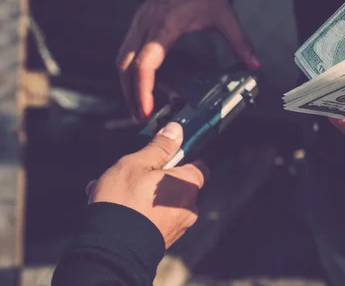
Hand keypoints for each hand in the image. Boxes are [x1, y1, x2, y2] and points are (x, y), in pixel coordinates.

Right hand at [86, 122, 205, 247]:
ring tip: (110, 192)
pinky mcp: (164, 241)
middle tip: (128, 175)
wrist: (111, 250)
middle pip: (176, 184)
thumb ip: (159, 147)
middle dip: (153, 178)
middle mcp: (188, 207)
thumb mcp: (137, 164)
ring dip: (141, 195)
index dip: (182, 159)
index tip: (164, 156)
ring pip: (160, 202)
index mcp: (187, 184)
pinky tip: (113, 210)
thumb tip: (177, 130)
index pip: (198, 166)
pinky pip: (153, 219)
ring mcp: (177, 226)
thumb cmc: (124, 202)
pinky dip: (138, 213)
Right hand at [117, 0, 260, 120]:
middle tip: (141, 117)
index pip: (146, 63)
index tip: (147, 108)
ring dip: (126, 86)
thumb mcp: (225, 16)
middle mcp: (146, 27)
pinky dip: (128, 73)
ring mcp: (137, 27)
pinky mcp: (135, 28)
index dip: (143, 88)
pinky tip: (138, 87)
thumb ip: (240, 42)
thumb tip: (254, 65)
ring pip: (121, 62)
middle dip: (130, 95)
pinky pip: (124, 54)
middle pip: (126, 67)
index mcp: (166, 27)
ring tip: (138, 109)